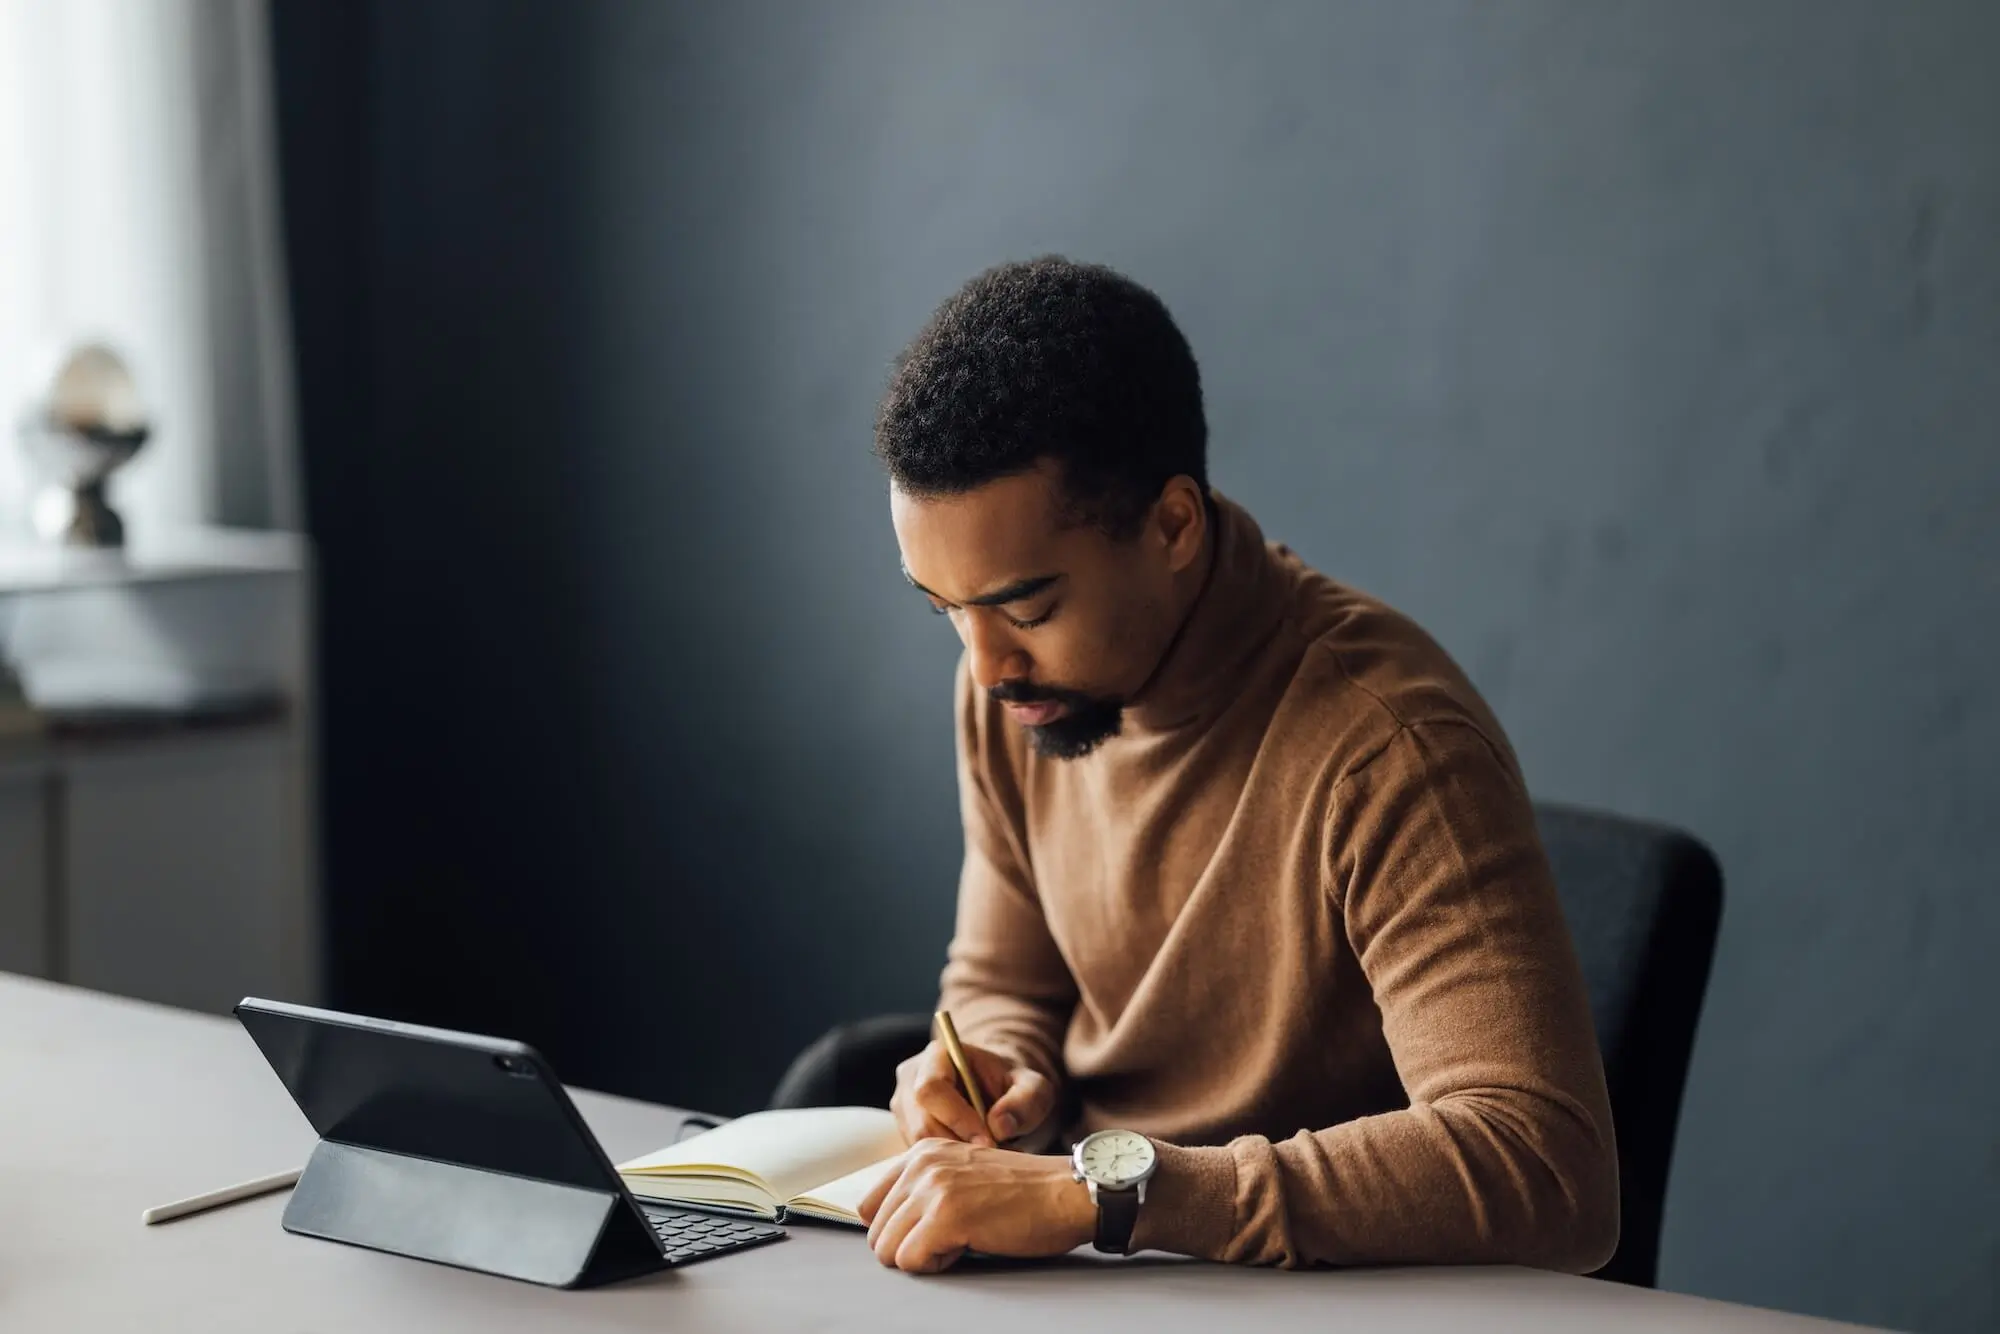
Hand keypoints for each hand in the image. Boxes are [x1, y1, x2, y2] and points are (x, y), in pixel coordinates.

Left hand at [858, 1140, 1094, 1272]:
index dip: (898, 1229)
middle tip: (953, 1237)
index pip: (870, 1205)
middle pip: (876, 1231)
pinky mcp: (947, 1216)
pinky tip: (968, 1246)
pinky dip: (937, 1266)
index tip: (932, 1229)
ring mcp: (933, 1188)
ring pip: (887, 1250)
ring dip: (923, 1257)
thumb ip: (925, 1187)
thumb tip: (884, 1227)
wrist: (1068, 1192)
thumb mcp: (963, 1174)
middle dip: (909, 1246)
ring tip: (961, 1240)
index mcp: (923, 1151)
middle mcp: (922, 1164)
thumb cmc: (1024, 1193)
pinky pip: (911, 1261)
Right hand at [891, 1038, 1055, 1147]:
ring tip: (988, 1160)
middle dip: (958, 1145)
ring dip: (953, 1160)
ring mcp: (904, 1107)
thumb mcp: (1033, 1088)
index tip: (990, 1141)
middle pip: (921, 1123)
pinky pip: (919, 1158)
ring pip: (918, 1145)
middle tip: (993, 1158)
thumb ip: (1025, 1101)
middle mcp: (911, 1079)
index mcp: (937, 1055)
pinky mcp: (906, 1132)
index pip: (931, 1089)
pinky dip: (947, 1166)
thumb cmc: (1013, 1086)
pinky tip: (973, 1163)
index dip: (957, 1118)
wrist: (996, 1092)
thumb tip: (999, 1126)